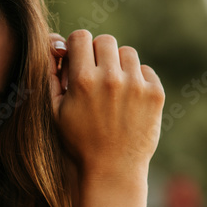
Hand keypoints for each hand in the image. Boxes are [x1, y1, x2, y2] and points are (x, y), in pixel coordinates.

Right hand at [47, 30, 164, 181]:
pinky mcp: (155, 94)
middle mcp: (110, 78)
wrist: (112, 170)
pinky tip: (128, 101)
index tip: (78, 58)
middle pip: (105, 40)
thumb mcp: (56, 112)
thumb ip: (52, 77)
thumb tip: (54, 47)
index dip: (77, 46)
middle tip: (96, 73)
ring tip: (113, 89)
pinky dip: (137, 80)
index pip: (81, 36)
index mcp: (82, 80)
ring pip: (127, 53)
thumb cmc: (79, 142)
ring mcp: (135, 85)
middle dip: (98, 53)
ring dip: (118, 65)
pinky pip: (145, 70)